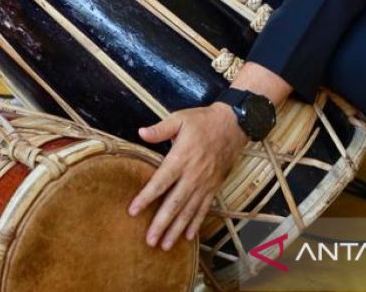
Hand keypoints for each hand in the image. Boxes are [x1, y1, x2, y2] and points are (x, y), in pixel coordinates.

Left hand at [127, 103, 248, 250]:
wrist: (233, 125)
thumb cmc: (202, 121)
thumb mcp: (179, 119)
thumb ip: (160, 129)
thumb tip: (140, 132)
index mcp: (181, 158)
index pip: (160, 182)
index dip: (147, 197)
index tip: (133, 211)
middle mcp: (193, 175)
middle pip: (175, 203)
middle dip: (162, 223)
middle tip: (150, 241)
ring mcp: (205, 184)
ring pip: (189, 211)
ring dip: (177, 229)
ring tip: (165, 245)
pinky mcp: (214, 187)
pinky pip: (204, 209)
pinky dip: (196, 223)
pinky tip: (188, 236)